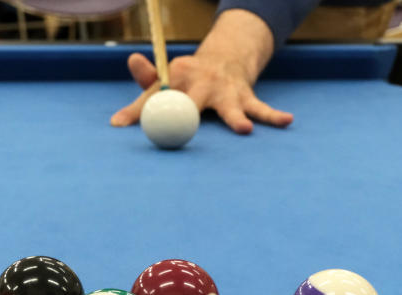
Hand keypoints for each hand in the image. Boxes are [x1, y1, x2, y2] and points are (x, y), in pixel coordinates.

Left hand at [110, 52, 292, 133]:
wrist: (224, 59)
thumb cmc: (187, 81)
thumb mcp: (164, 84)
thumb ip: (141, 102)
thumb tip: (114, 124)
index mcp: (176, 78)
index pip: (154, 95)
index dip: (137, 110)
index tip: (120, 125)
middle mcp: (200, 82)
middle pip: (194, 100)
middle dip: (190, 110)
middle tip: (186, 121)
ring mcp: (225, 90)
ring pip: (231, 106)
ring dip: (236, 117)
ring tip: (243, 128)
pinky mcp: (245, 96)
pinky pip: (260, 108)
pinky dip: (273, 115)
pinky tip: (287, 120)